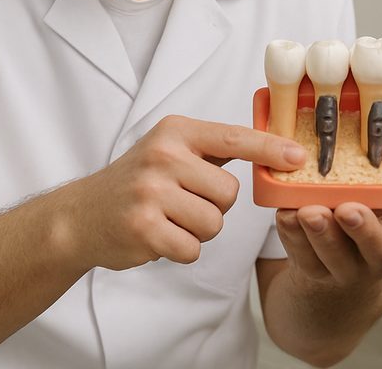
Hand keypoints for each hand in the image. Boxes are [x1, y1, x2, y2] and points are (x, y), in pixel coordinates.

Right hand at [59, 115, 306, 271]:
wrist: (82, 216)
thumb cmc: (138, 182)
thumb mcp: (171, 150)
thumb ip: (215, 150)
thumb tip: (277, 152)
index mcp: (176, 132)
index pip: (234, 137)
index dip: (270, 148)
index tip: (299, 158)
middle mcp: (163, 156)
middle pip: (229, 192)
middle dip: (214, 206)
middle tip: (183, 203)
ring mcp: (151, 192)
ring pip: (214, 223)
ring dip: (198, 230)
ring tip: (170, 219)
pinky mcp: (143, 228)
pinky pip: (193, 249)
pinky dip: (181, 249)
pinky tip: (158, 236)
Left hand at [275, 137, 381, 287]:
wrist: (357, 252)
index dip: (365, 230)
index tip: (348, 209)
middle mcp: (362, 264)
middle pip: (342, 256)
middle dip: (326, 234)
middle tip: (313, 211)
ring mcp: (331, 269)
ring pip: (313, 257)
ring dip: (301, 232)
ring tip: (295, 209)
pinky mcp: (307, 267)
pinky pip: (294, 253)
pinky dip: (287, 232)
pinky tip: (283, 211)